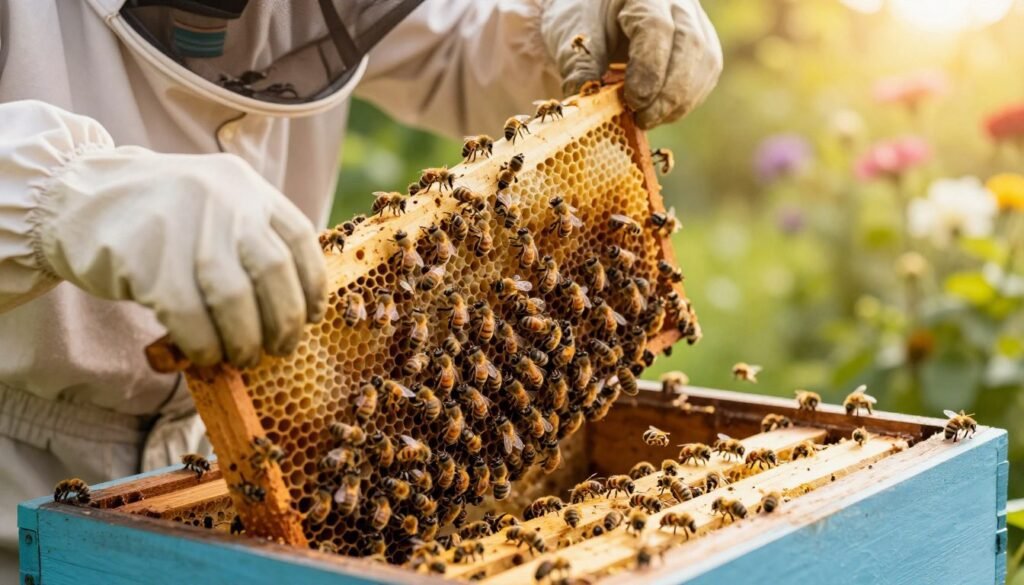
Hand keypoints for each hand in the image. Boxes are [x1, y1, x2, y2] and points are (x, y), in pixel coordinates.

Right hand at [36, 148, 326, 367]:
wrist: (74, 197)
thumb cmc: (157, 216)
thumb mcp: (214, 202)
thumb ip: (252, 236)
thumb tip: (293, 305)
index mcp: (246, 185)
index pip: (299, 238)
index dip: (313, 285)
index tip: (313, 316)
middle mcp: (223, 200)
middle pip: (274, 271)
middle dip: (285, 320)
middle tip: (281, 348)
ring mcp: (185, 227)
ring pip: (235, 299)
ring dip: (245, 340)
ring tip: (244, 357)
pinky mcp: (147, 259)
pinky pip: (189, 316)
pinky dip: (204, 344)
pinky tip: (205, 354)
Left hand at [540, 0, 722, 128]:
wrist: (598, 16)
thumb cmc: (584, 21)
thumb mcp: (571, 34)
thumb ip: (580, 65)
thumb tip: (588, 103)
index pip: (658, 29)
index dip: (649, 70)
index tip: (633, 101)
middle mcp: (679, 3)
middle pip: (690, 46)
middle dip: (668, 92)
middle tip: (643, 119)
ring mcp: (697, 23)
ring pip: (705, 64)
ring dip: (679, 101)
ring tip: (649, 119)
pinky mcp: (703, 46)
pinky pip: (706, 76)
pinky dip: (685, 101)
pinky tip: (661, 113)